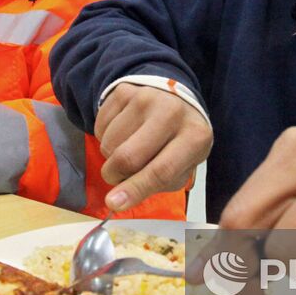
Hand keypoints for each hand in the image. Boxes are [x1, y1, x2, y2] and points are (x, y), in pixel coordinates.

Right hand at [95, 83, 212, 211]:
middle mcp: (172, 112)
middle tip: (118, 177)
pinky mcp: (125, 90)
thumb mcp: (182, 165)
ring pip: (109, 144)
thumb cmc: (179, 141)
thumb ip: (155, 184)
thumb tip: (116, 201)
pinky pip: (100, 127)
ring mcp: (146, 98)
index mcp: (195, 136)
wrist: (175, 100)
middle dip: (115, 176)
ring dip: (111, 157)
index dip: (136, 189)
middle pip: (128, 157)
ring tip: (129, 148)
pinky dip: (105, 138)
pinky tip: (124, 132)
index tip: (114, 204)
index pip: (162, 170)